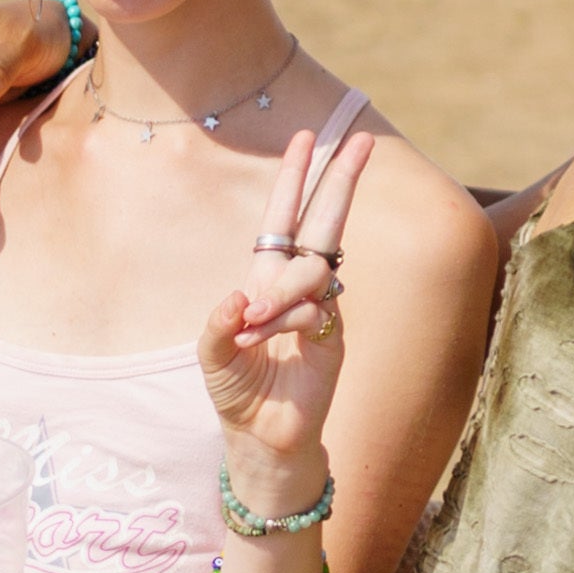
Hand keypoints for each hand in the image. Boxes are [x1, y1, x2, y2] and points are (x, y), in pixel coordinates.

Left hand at [198, 115, 378, 463]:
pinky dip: (289, 318)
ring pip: (309, 269)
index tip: (307, 137)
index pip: (283, 218)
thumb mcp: (212, 354)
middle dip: (340, 178)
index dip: (295, 178)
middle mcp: (294, 285)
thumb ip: (221, 324)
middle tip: (361, 137)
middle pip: (323, 220)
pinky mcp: (333, 333)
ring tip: (254, 324)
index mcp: (264, 278)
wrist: (262, 435)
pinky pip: (314, 308)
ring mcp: (318, 307)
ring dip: (279, 292)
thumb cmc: (236, 390)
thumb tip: (242, 296)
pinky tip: (271, 338)